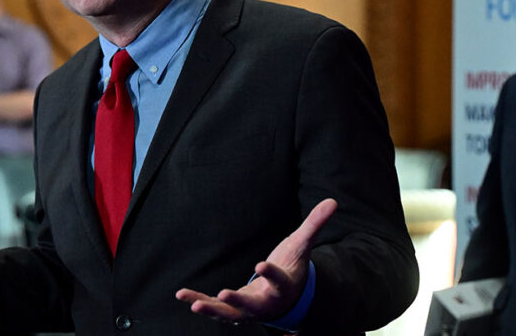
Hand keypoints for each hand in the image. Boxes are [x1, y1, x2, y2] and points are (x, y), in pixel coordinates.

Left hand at [175, 198, 336, 323]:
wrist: (287, 296)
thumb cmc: (292, 266)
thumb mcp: (302, 245)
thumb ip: (314, 225)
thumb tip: (333, 201)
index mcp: (284, 287)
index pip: (278, 280)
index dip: (271, 273)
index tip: (261, 264)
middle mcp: (266, 303)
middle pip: (253, 306)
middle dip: (239, 302)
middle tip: (224, 294)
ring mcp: (248, 309)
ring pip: (230, 314)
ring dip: (212, 309)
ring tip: (195, 304)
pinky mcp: (234, 309)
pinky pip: (215, 307)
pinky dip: (199, 301)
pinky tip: (182, 295)